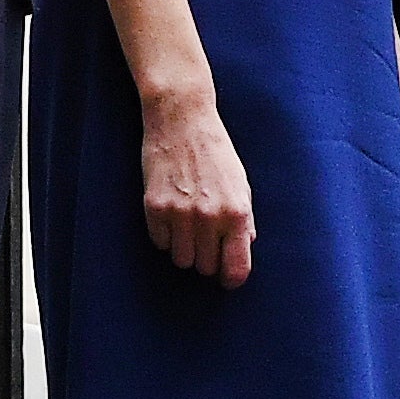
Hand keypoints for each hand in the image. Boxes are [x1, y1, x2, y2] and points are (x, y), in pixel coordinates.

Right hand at [139, 81, 253, 286]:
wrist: (181, 120)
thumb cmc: (215, 151)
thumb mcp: (240, 183)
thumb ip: (244, 219)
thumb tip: (245, 246)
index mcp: (236, 212)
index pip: (236, 268)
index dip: (231, 278)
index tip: (226, 278)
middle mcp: (209, 217)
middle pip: (205, 268)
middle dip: (206, 259)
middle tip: (205, 239)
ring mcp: (180, 214)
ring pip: (181, 260)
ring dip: (184, 249)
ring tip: (187, 225)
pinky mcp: (154, 207)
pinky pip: (160, 243)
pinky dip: (164, 235)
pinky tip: (170, 212)